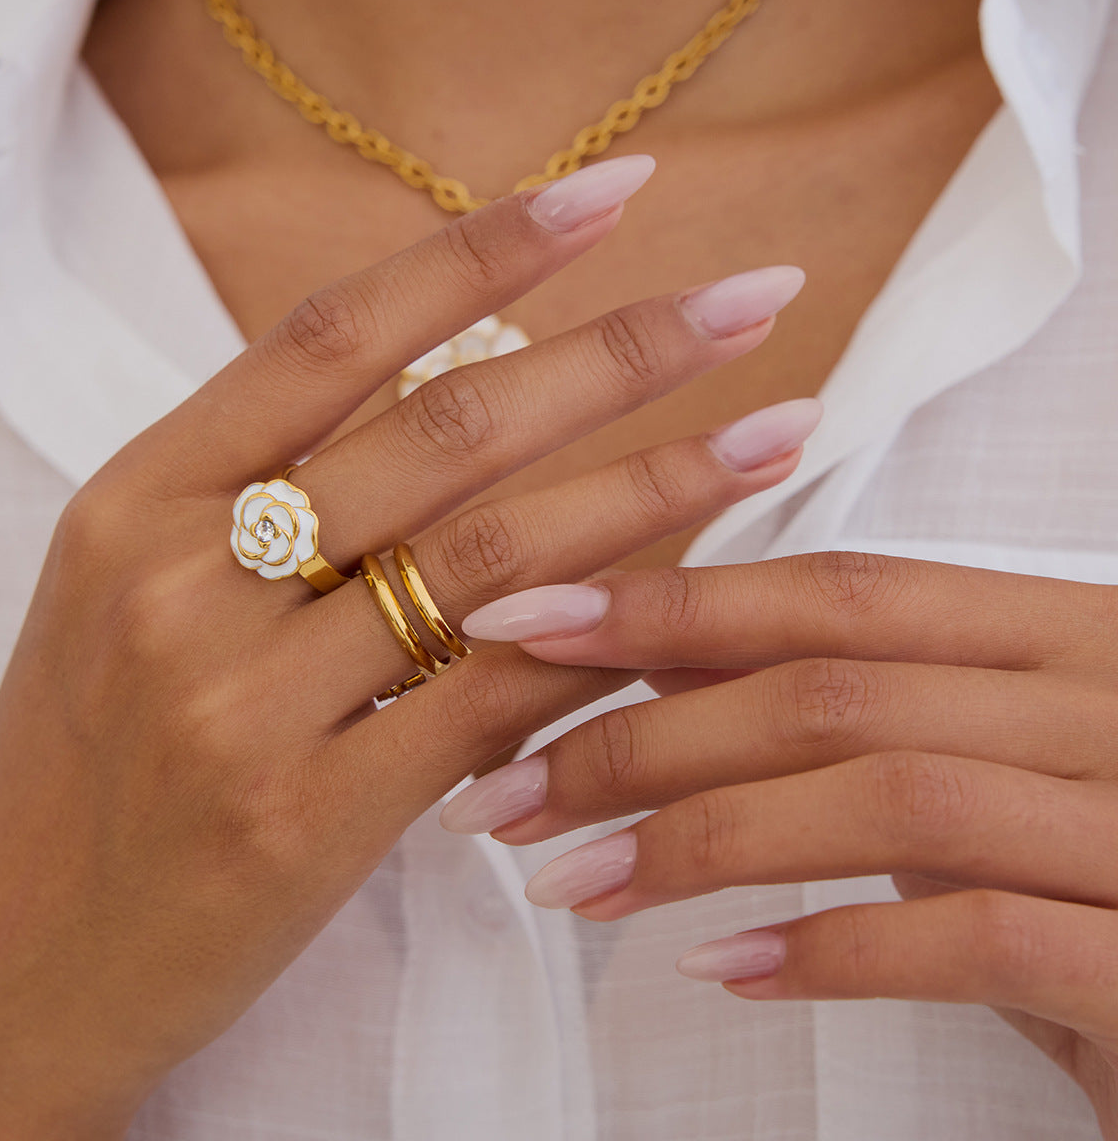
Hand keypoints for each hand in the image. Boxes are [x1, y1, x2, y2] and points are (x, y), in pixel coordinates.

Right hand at [0, 156, 816, 1138]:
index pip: (336, 332)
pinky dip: (601, 645)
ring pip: (494, 560)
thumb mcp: (139, 593)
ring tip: (778, 431)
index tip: (616, 195)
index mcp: (137, 495)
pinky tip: (695, 608)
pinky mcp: (302, 822)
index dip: (487, 250)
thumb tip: (472, 388)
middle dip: (622, 352)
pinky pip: (493, 703)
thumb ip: (276, 492)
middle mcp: (180, 578)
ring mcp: (238, 702)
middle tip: (757, 297)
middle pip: (444, 429)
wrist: (9, 962)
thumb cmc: (92, 763)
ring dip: (655, 487)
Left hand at [447, 552, 1117, 1131]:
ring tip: (571, 886)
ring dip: (697, 840)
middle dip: (643, 736)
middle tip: (504, 795)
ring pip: (887, 796)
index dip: (669, 602)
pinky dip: (831, 949)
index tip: (524, 624)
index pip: (839, 591)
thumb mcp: (971, 767)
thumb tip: (664, 659)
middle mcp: (1115, 702)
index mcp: (1067, 634)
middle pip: (834, 688)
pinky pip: (976, 937)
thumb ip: (845, 708)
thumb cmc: (1093, 872)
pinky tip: (721, 970)